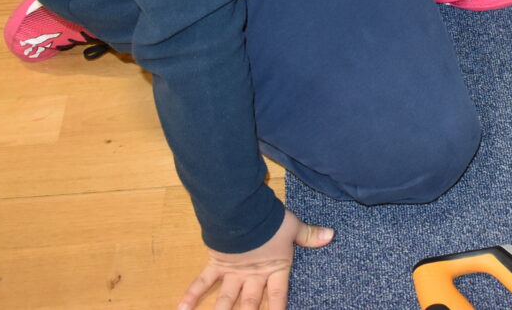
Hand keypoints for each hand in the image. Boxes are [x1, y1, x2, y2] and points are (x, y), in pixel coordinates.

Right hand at [177, 209, 332, 309]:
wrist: (245, 211)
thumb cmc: (270, 219)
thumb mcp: (293, 227)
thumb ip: (310, 235)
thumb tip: (331, 235)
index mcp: (274, 268)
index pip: (278, 296)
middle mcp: (253, 275)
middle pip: (250, 304)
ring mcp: (233, 272)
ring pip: (226, 300)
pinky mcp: (217, 264)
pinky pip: (202, 282)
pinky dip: (190, 295)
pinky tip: (181, 309)